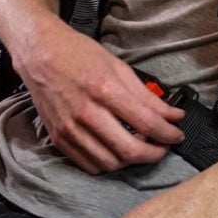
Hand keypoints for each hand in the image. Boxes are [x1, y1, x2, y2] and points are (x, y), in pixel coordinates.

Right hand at [16, 24, 183, 173]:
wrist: (39, 53)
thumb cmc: (80, 54)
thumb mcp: (119, 67)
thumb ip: (146, 96)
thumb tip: (173, 116)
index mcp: (105, 90)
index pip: (146, 123)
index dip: (168, 133)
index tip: (178, 134)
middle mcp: (86, 113)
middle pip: (130, 150)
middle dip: (155, 153)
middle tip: (164, 147)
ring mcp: (69, 128)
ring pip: (111, 163)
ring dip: (132, 161)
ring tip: (141, 148)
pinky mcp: (58, 138)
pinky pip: (89, 165)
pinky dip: (108, 164)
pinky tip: (117, 152)